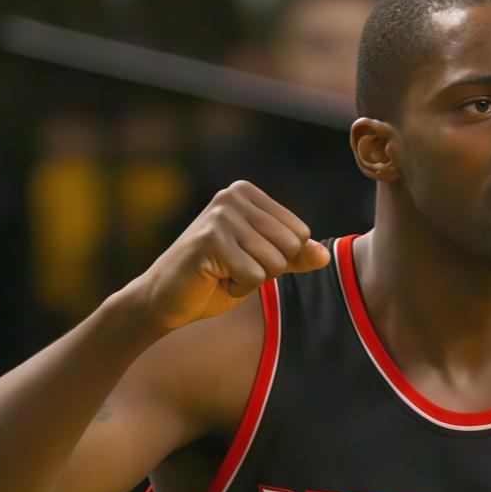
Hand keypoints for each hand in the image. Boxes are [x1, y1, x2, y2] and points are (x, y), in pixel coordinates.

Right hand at [125, 181, 330, 337]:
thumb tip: (325, 255)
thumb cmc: (214, 279)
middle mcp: (233, 196)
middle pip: (289, 246)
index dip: (279, 258)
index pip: (299, 232)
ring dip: (251, 279)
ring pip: (273, 262)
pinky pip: (254, 275)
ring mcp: (221, 216)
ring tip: (222, 273)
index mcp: (247, 193)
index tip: (245, 258)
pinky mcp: (210, 240)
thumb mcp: (261, 264)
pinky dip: (238, 287)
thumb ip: (293, 257)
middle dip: (268, 269)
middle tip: (234, 268)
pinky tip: (214, 279)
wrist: (165, 298)